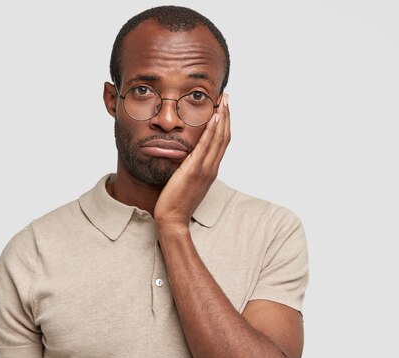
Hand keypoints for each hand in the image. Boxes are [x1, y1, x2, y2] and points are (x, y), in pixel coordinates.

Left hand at [154, 93, 230, 230]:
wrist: (172, 219)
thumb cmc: (174, 203)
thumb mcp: (184, 181)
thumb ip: (187, 168)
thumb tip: (183, 156)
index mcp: (210, 170)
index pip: (221, 142)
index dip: (224, 124)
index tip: (223, 108)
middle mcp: (211, 168)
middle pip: (224, 137)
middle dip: (226, 115)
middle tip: (226, 97)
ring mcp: (205, 169)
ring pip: (219, 138)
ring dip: (222, 117)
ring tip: (223, 100)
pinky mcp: (195, 170)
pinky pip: (206, 146)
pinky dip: (212, 130)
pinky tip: (214, 117)